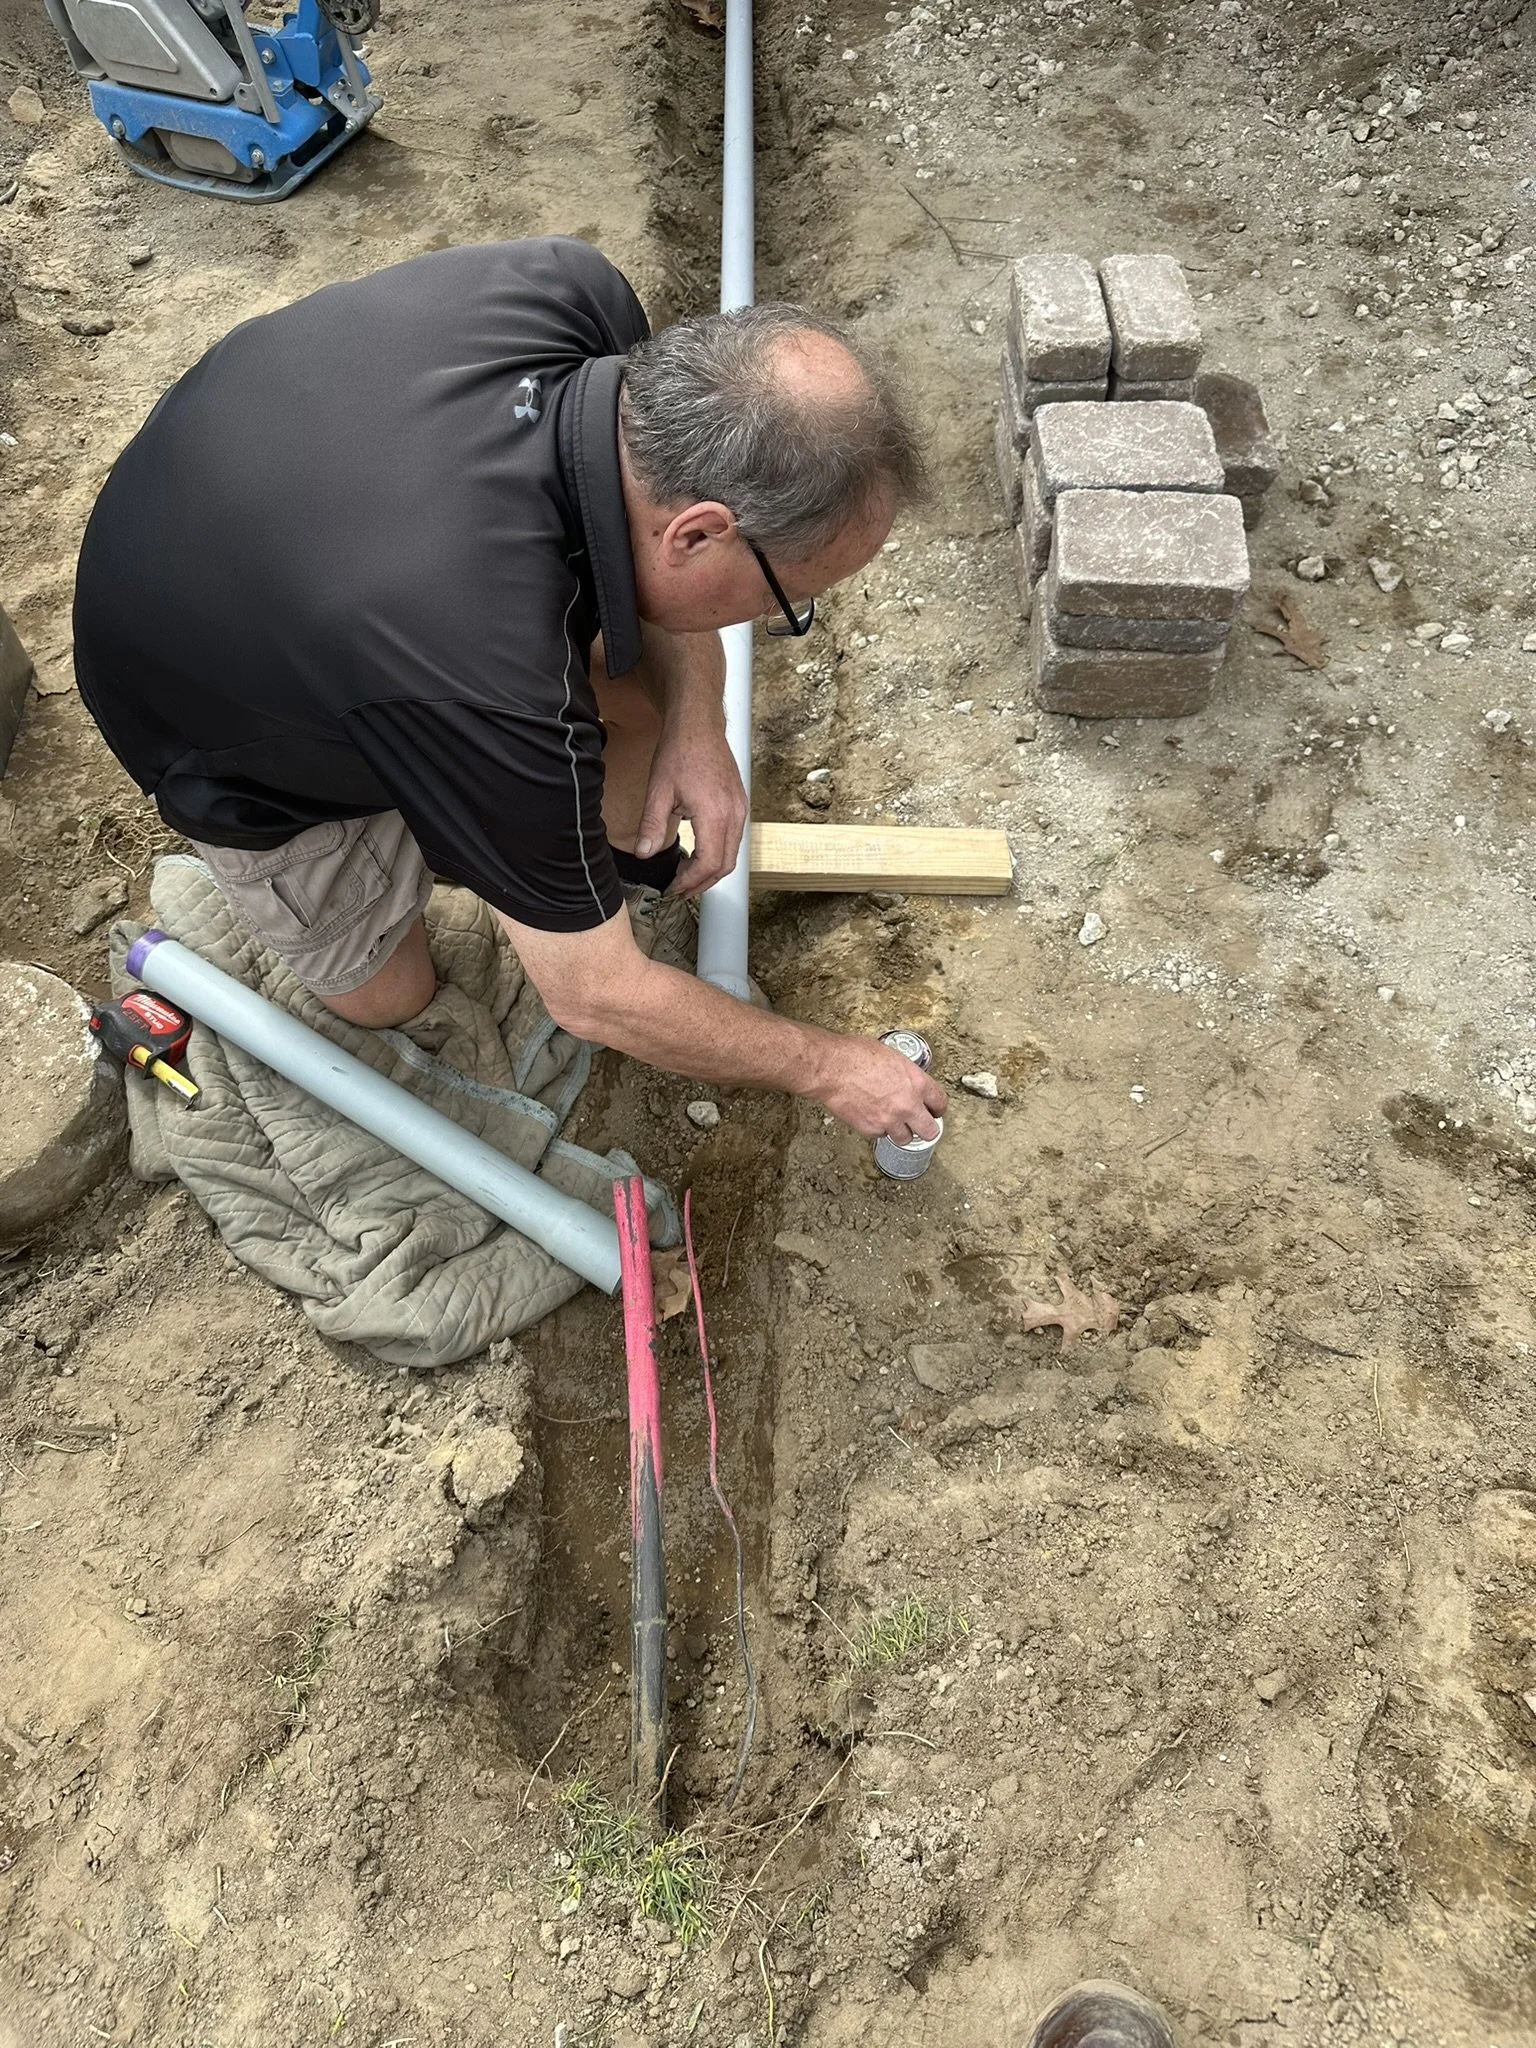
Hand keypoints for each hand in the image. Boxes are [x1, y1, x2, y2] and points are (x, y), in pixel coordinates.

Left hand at [634, 715, 747, 896]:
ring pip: (732, 854)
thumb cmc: (679, 752)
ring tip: (686, 874)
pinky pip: (734, 839)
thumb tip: (644, 854)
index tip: (673, 887)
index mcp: (715, 814)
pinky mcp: (739, 804)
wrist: (698, 724)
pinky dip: (718, 853)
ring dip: (710, 869)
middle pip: (725, 865)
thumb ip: (651, 825)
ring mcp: (740, 809)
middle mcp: (734, 814)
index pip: (709, 863)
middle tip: (679, 889)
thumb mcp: (658, 790)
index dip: (691, 882)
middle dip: (702, 882)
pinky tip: (698, 851)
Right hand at [807, 1034, 947, 1139]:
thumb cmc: (855, 1055)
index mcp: (917, 1082)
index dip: (937, 1108)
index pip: (940, 1103)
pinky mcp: (871, 1128)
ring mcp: (889, 1119)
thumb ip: (905, 1073)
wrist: (832, 1068)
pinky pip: (881, 1134)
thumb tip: (906, 1080)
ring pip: (905, 1138)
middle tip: (921, 1125)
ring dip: (901, 1131)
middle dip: (926, 1128)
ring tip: (894, 1123)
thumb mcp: (891, 1056)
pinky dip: (878, 1129)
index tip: (933, 1110)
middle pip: (930, 1130)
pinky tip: (872, 1116)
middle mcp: (907, 1104)